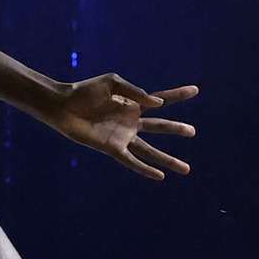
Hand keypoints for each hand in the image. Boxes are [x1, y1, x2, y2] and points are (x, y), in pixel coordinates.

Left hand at [44, 73, 197, 178]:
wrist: (63, 106)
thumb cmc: (85, 91)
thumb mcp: (112, 83)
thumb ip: (135, 91)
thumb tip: (158, 104)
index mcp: (133, 103)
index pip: (161, 100)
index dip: (178, 95)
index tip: (196, 90)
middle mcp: (131, 121)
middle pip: (160, 127)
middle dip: (176, 129)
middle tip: (193, 132)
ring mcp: (123, 136)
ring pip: (151, 150)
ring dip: (167, 159)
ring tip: (186, 169)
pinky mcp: (112, 148)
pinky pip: (132, 161)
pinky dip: (146, 169)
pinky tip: (160, 176)